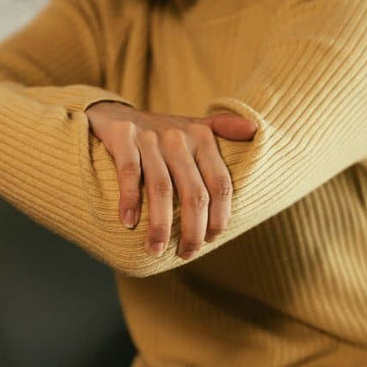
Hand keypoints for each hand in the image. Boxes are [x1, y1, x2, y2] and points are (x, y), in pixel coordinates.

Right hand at [85, 102, 256, 259]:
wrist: (112, 112)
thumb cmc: (159, 130)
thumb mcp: (192, 126)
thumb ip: (222, 128)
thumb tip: (254, 129)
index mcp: (202, 137)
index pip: (220, 184)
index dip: (218, 218)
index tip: (210, 241)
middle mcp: (179, 136)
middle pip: (194, 193)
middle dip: (192, 231)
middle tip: (186, 254)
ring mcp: (149, 137)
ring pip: (162, 188)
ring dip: (160, 225)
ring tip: (156, 250)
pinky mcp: (122, 137)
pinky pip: (129, 173)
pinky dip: (129, 200)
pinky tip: (129, 224)